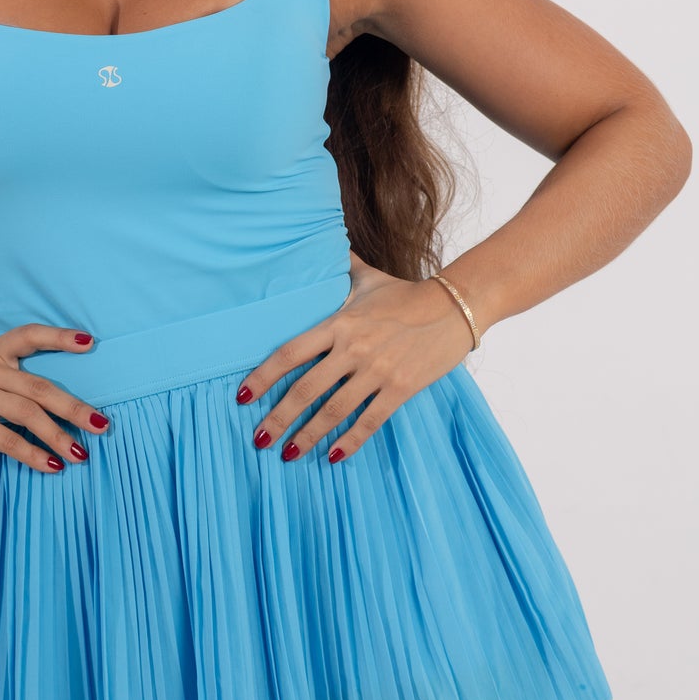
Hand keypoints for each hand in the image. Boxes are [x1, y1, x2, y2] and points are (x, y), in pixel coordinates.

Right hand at [0, 323, 110, 472]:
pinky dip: (34, 454)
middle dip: (74, 408)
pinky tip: (52, 465)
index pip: (30, 335)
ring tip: (80, 454)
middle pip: (39, 387)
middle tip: (102, 425)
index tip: (91, 344)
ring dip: (58, 436)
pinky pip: (8, 439)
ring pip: (28, 414)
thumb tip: (70, 403)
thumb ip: (17, 379)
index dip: (60, 338)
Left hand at [234, 258, 476, 464]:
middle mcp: (352, 349)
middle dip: (279, 417)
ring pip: (333, 410)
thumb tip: (322, 243)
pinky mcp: (401, 388)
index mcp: (338, 324)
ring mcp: (377, 371)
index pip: (290, 353)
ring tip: (288, 454)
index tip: (243, 397)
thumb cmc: (406, 293)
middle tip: (258, 439)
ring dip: (307, 435)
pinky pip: (369, 420)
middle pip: (305, 389)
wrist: (455, 307)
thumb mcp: (368, 277)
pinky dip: (349, 440)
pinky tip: (333, 456)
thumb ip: (341, 267)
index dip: (263, 377)